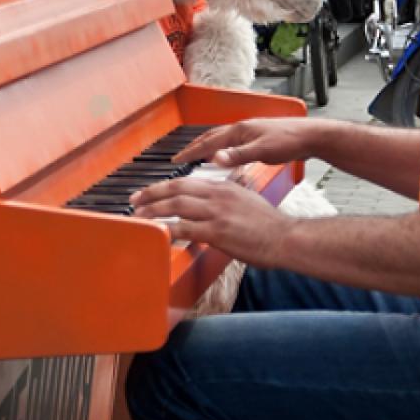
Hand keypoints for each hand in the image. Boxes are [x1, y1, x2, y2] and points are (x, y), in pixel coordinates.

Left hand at [131, 175, 293, 264]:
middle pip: (176, 189)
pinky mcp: (217, 231)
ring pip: (176, 206)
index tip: (148, 193)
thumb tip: (210, 207)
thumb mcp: (245, 201)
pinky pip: (184, 228)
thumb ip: (225, 201)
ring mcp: (217, 213)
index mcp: (223, 187)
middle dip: (151, 194)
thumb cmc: (268, 225)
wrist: (285, 238)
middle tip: (134, 201)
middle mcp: (218, 195)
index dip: (163, 187)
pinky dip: (167, 230)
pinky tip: (156, 234)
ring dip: (153, 211)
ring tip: (139, 218)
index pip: (186, 182)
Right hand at [172, 117, 321, 167]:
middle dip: (194, 147)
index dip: (190, 152)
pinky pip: (232, 144)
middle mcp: (242, 128)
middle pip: (211, 138)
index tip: (175, 161)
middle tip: (180, 158)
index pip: (208, 142)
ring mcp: (250, 132)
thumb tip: (214, 158)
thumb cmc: (290, 142)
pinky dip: (222, 150)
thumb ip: (238, 155)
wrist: (311, 136)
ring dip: (207, 147)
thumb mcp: (262, 152)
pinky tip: (226, 158)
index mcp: (239, 130)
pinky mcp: (258, 139)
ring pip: (221, 140)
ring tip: (197, 157)